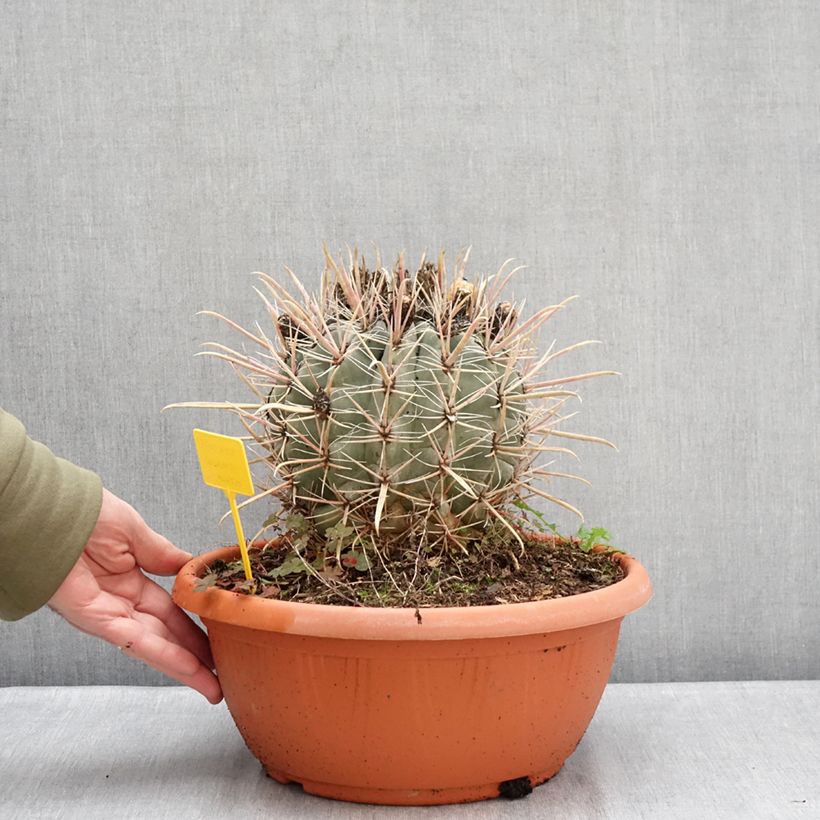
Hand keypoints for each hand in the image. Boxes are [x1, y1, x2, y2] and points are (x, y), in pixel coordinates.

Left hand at [49, 489, 221, 703]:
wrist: (49, 513)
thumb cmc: (84, 513)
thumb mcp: (135, 531)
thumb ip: (162, 553)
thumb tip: (191, 566)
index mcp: (129, 577)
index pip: (170, 608)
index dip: (196, 623)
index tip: (221, 632)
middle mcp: (120, 601)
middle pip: (167, 633)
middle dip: (196, 653)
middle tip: (224, 669)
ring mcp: (108, 613)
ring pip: (155, 645)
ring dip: (186, 666)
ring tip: (214, 684)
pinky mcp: (95, 621)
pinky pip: (136, 642)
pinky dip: (165, 657)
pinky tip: (190, 668)